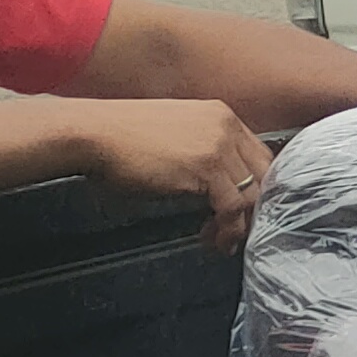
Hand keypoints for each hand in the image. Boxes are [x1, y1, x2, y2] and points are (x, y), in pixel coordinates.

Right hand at [67, 99, 284, 250]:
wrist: (92, 133)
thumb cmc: (121, 139)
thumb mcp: (175, 137)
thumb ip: (202, 153)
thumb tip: (214, 188)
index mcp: (221, 115)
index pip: (259, 154)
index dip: (256, 186)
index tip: (243, 210)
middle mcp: (226, 126)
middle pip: (264, 173)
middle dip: (255, 207)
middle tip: (238, 230)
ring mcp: (218, 145)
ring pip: (251, 193)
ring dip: (239, 224)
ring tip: (221, 241)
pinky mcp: (205, 167)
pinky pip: (232, 206)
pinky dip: (227, 229)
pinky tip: (213, 238)